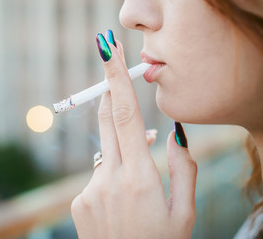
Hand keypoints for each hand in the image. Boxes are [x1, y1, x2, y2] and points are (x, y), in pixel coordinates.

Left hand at [71, 32, 197, 238]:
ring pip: (105, 152)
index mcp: (140, 178)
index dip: (116, 79)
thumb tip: (173, 135)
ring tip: (138, 178)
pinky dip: (110, 175)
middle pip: (107, 120)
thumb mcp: (184, 213)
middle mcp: (110, 179)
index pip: (125, 115)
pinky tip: (120, 200)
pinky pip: (96, 175)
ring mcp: (89, 191)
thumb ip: (184, 171)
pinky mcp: (79, 201)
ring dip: (121, 150)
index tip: (108, 51)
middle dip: (110, 93)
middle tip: (113, 74)